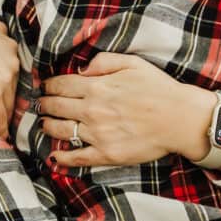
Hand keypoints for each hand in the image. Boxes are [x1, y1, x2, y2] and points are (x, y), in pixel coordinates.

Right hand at [0, 14, 19, 135]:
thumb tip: (3, 34)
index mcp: (8, 43)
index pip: (12, 63)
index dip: (5, 74)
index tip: (1, 83)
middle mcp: (10, 60)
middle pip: (13, 83)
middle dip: (7, 92)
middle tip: (0, 103)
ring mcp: (3, 79)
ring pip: (9, 100)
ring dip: (5, 111)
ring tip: (2, 121)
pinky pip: (1, 115)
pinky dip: (1, 126)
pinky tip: (2, 133)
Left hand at [40, 53, 212, 167]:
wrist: (180, 118)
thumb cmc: (159, 89)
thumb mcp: (133, 63)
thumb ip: (104, 62)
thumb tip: (81, 69)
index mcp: (97, 87)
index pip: (61, 86)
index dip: (49, 86)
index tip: (45, 87)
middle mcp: (92, 110)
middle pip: (56, 107)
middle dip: (44, 105)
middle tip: (40, 105)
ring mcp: (98, 134)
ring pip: (61, 131)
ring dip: (47, 127)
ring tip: (44, 125)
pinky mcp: (106, 154)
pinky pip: (78, 157)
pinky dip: (63, 158)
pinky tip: (55, 157)